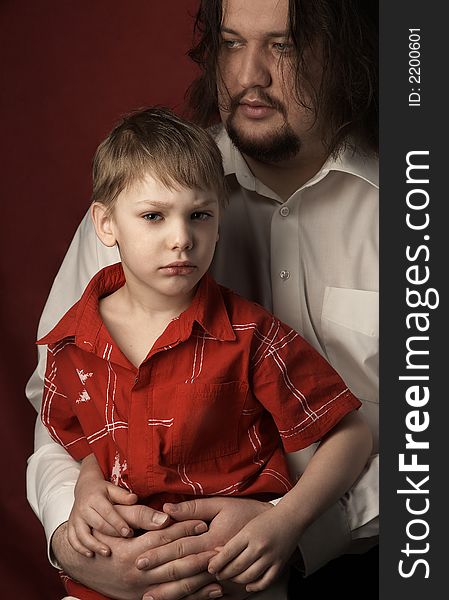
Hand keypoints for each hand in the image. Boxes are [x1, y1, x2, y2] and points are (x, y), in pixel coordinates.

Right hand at [52, 505, 208, 599]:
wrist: (82, 565)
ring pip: (175, 586)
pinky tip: (211, 591)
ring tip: (219, 569)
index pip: (163, 539)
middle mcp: (136, 574)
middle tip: (219, 548)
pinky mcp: (143, 599)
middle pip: (173, 565)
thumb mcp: (115, 520)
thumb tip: (167, 514)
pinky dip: (193, 596)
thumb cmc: (102, 535)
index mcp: (130, 552)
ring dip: (199, 579)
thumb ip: (140, 516)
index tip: (203, 524)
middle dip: (198, 556)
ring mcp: (140, 590)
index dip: (184, 530)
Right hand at [68, 453, 138, 556]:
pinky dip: (80, 548)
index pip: (107, 512)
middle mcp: (83, 508)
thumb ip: (122, 495)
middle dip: (111, 534)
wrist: (83, 488)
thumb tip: (134, 499)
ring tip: (107, 552)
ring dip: (94, 545)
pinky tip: (90, 554)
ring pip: (83, 535)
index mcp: (94, 498)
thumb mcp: (112, 488)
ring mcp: (75, 518)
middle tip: (125, 540)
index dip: (118, 523)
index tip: (128, 532)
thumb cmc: (101, 490)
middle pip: (97, 524)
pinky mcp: (70, 526)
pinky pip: (72, 539)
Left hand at [135, 497, 270, 599]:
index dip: (159, 555)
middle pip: (188, 575)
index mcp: (215, 539)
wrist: (281, 526)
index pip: (181, 549)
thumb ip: (193, 508)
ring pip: (202, 591)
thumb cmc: (248, 512)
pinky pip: (221, 598)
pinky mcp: (242, 585)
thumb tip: (166, 508)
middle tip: (143, 593)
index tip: (140, 562)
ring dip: (180, 598)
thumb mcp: (221, 505)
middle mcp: (223, 560)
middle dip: (164, 585)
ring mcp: (232, 576)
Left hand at [207, 507, 298, 592]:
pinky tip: (248, 585)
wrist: (291, 517)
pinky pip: (265, 581)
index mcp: (248, 534)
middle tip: (218, 575)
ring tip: (231, 578)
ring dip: (237, 580)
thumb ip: (234, 540)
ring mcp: (270, 556)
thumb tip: (216, 552)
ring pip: (249, 577)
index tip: (210, 568)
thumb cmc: (266, 520)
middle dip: (224, 573)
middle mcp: (259, 546)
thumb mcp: (247, 526)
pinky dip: (255, 586)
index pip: (228, 553)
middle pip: (236, 567)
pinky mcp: (279, 564)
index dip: (216, 563)